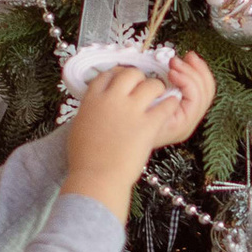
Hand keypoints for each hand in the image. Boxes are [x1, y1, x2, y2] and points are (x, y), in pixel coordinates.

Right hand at [63, 57, 206, 220]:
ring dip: (158, 89)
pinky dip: (171, 103)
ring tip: (161, 96)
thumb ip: (90, 112)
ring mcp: (131, 110)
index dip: (118, 75)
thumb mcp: (80, 127)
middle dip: (140, 78)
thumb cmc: (85, 159)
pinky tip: (171, 106)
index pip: (107, 75)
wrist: (95, 178)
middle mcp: (112, 99)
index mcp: (92, 99)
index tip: (123, 80)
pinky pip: (166, 105)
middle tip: (144, 87)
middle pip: (131, 74)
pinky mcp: (148, 124)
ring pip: (152, 85)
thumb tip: (95, 109)